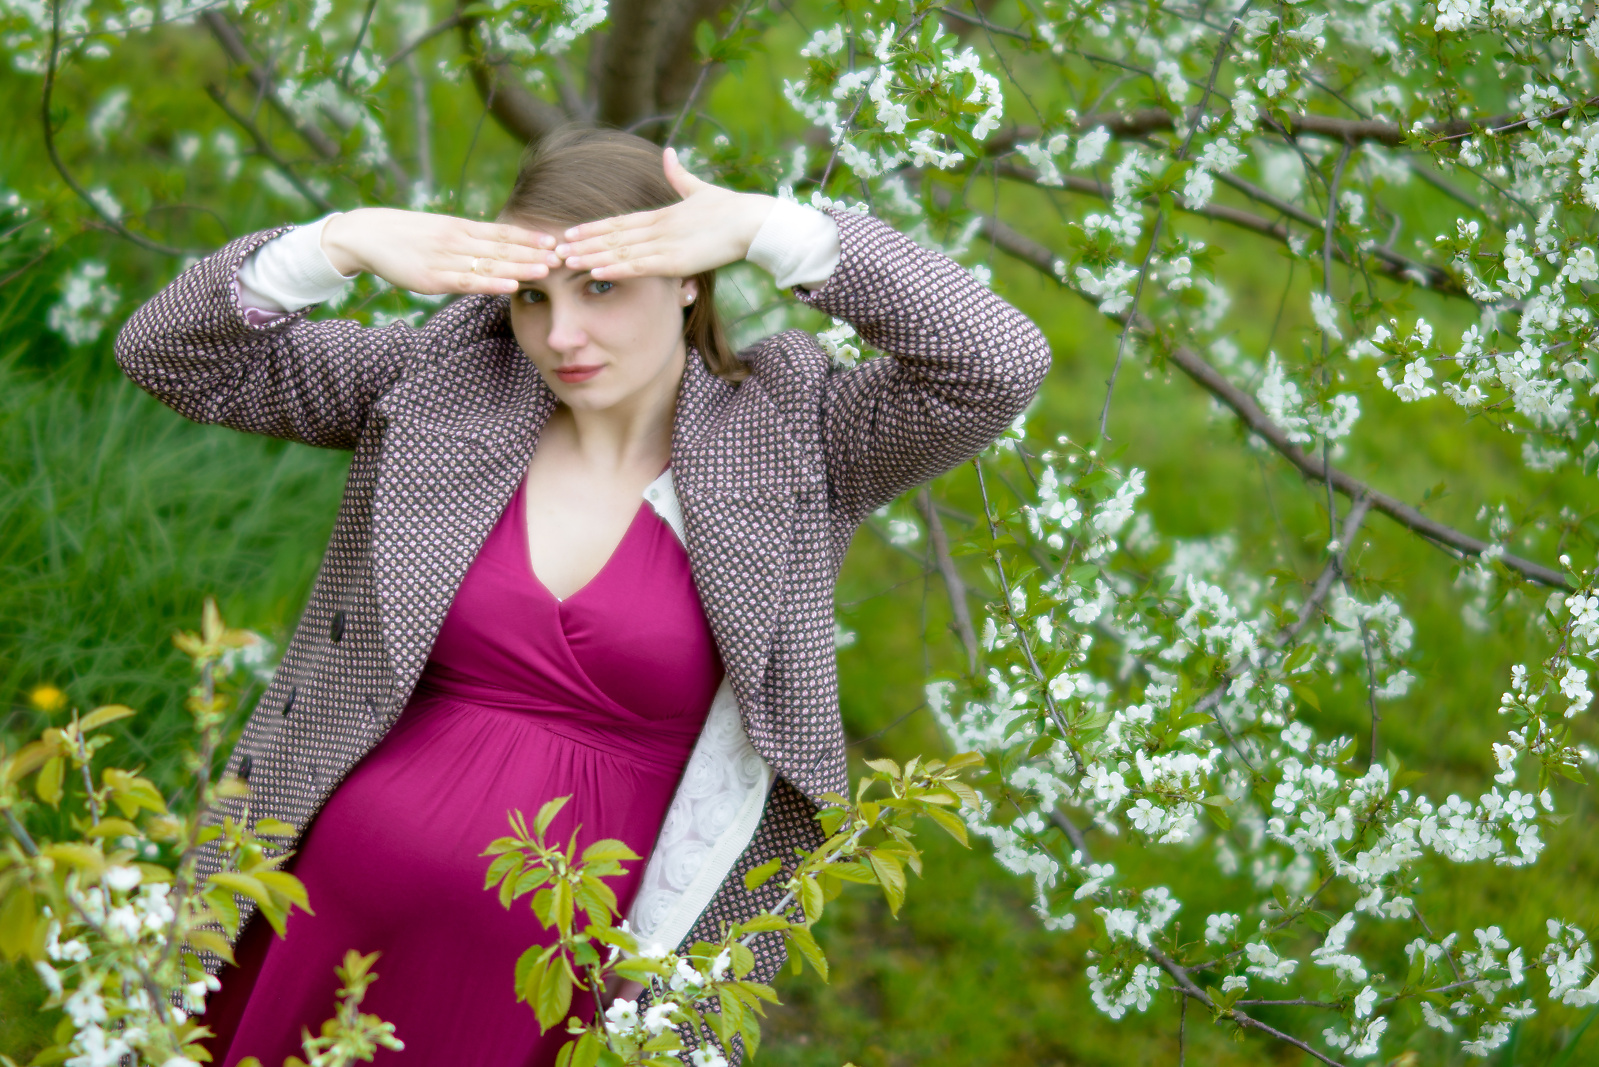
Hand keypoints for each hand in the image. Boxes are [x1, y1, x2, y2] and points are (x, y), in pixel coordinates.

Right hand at [320, 208, 561, 295]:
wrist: (366, 235)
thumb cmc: (405, 237)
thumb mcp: (439, 233)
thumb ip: (466, 241)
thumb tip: (493, 250)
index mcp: (460, 227)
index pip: (502, 232)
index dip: (530, 236)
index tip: (556, 240)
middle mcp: (457, 239)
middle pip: (503, 247)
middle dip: (535, 252)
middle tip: (565, 256)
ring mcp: (445, 258)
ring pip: (489, 264)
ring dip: (520, 267)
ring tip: (548, 269)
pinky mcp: (432, 277)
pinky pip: (467, 282)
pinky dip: (491, 284)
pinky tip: (511, 286)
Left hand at [555, 148, 775, 279]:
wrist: (753, 221)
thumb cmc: (732, 208)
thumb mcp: (700, 190)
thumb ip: (680, 176)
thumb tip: (669, 152)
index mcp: (662, 214)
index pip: (619, 221)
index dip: (593, 227)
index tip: (571, 231)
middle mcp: (658, 227)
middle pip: (612, 236)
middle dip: (583, 243)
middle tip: (555, 249)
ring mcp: (665, 244)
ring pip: (619, 251)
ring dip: (591, 256)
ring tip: (566, 262)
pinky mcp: (675, 260)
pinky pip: (638, 266)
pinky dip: (615, 268)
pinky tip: (595, 271)